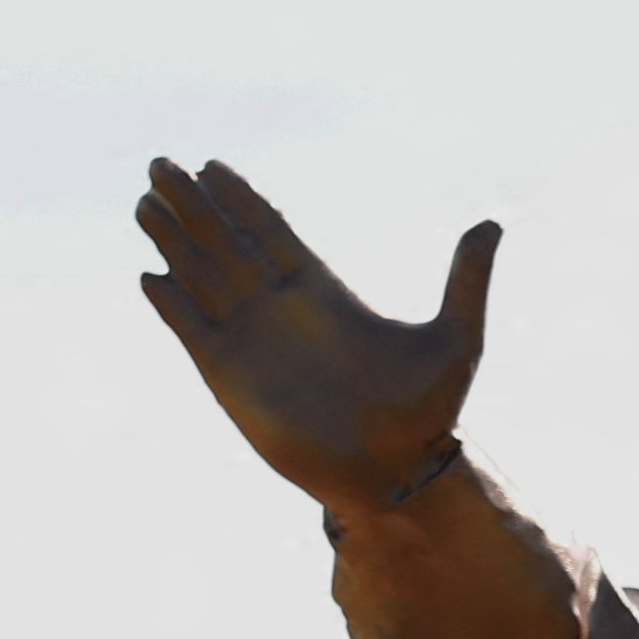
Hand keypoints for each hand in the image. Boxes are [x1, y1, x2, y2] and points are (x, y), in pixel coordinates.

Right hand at [135, 158, 499, 518]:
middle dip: (193, 203)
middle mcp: (280, 308)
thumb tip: (493, 222)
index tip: (213, 165)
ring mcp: (250, 338)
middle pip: (224, 241)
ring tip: (146, 201)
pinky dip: (169, 301)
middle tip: (161, 164)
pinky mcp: (227, 374)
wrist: (394, 475)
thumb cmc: (428, 413)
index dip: (239, 197)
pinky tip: (149, 275)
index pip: (269, 229)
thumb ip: (466, 280)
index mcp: (324, 291)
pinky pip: (190, 328)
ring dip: (172, 238)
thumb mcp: (455, 339)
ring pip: (200, 274)